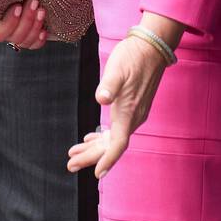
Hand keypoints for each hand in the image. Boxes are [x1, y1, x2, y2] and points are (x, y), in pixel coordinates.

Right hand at [0, 0, 48, 48]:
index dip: (10, 23)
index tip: (18, 6)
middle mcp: (3, 30)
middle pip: (14, 38)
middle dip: (27, 21)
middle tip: (34, 2)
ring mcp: (16, 33)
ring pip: (25, 41)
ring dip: (35, 26)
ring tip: (42, 9)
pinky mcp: (30, 32)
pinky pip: (35, 43)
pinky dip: (40, 39)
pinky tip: (45, 30)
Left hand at [66, 31, 171, 179]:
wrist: (151, 47)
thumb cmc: (133, 57)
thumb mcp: (117, 69)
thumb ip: (109, 85)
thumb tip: (101, 98)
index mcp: (129, 112)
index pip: (118, 144)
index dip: (107, 160)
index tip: (96, 174)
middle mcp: (133, 118)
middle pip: (111, 146)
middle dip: (91, 157)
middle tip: (69, 165)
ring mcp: (134, 113)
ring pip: (112, 139)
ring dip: (93, 148)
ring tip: (73, 155)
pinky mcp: (131, 107)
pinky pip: (116, 129)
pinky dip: (102, 137)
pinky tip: (90, 138)